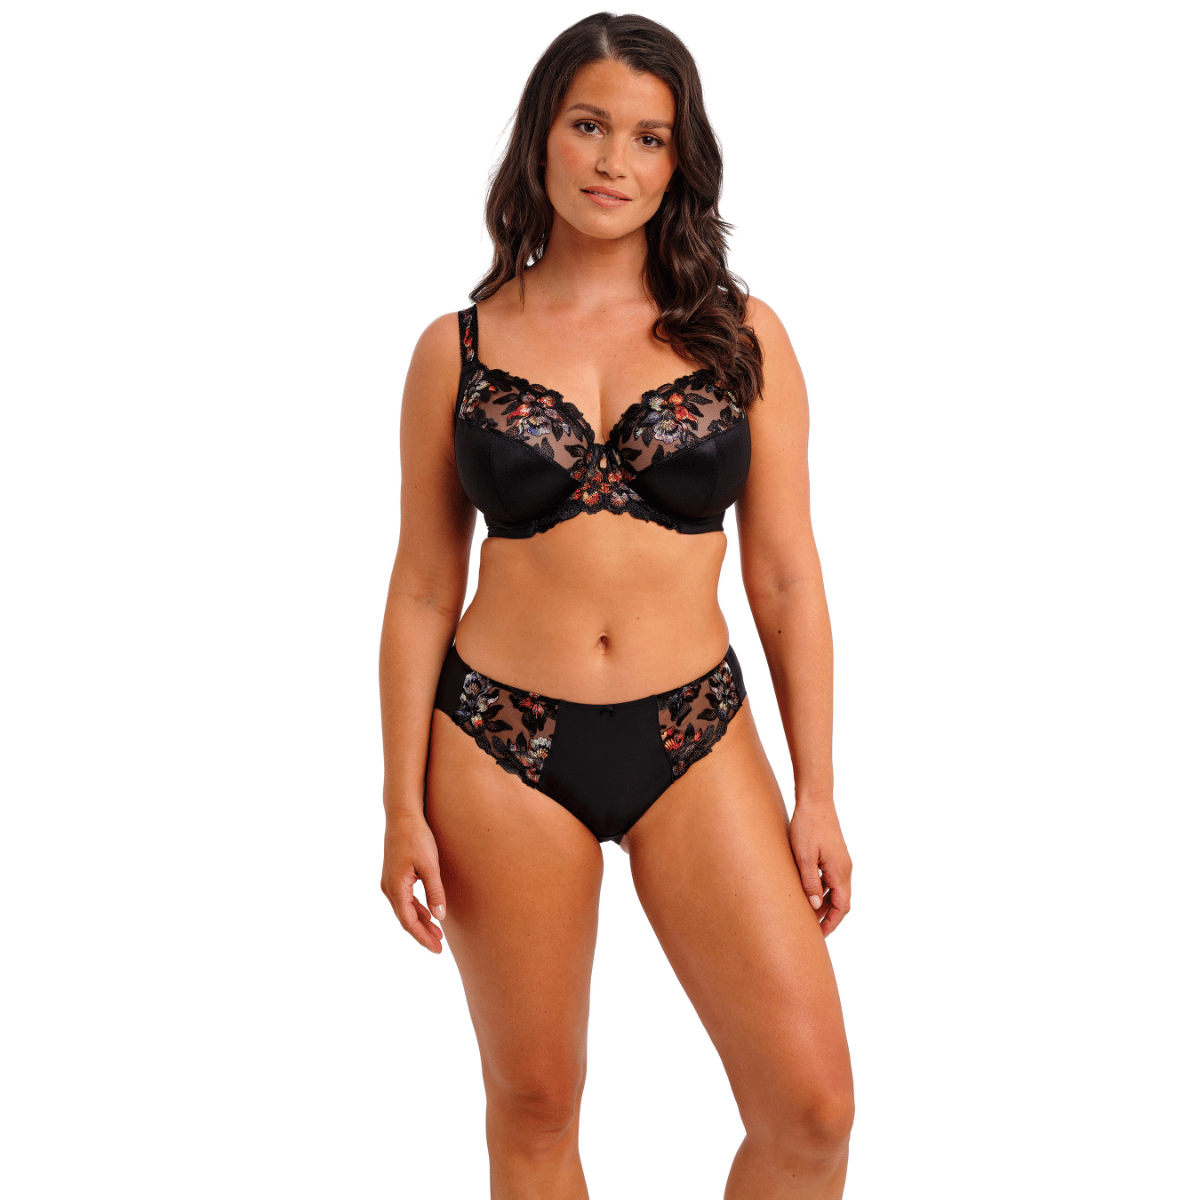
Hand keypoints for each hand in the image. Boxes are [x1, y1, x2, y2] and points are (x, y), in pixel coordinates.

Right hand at [380, 810, 446, 953]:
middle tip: (439, 947)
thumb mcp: (430, 865)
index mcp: (396, 888)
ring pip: (405, 910)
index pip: (409, 922)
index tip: (437, 949)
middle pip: (406, 919)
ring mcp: (389, 882)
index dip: (423, 937)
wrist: (402, 816)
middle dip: (422, 933)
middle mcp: (389, 888)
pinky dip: (416, 909)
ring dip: (420, 922)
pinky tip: (429, 913)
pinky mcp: (394, 876)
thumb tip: (440, 917)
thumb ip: (435, 892)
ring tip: (437, 934)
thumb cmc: (417, 838)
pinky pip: (404, 900)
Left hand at [789, 796, 851, 936]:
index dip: (831, 923)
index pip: (841, 907)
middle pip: (841, 901)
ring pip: (836, 890)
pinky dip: (823, 890)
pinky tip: (809, 891)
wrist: (815, 800)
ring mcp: (841, 861)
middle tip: (811, 929)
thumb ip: (810, 882)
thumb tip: (815, 905)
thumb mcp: (803, 856)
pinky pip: (832, 879)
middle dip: (828, 917)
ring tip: (807, 913)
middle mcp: (845, 869)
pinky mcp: (835, 854)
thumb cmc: (807, 826)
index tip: (820, 936)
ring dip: (824, 903)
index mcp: (840, 872)